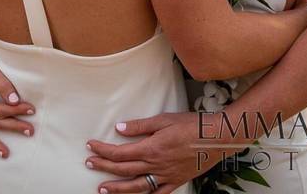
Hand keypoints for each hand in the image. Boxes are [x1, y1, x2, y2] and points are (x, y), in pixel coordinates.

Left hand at [86, 111, 220, 193]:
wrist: (217, 138)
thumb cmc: (191, 125)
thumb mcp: (163, 120)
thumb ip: (140, 126)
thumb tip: (119, 128)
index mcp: (151, 148)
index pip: (120, 153)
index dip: (103, 150)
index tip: (91, 146)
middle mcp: (156, 165)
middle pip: (124, 169)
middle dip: (104, 166)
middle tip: (89, 163)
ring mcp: (166, 176)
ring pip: (137, 186)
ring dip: (118, 188)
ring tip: (102, 189)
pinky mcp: (176, 181)